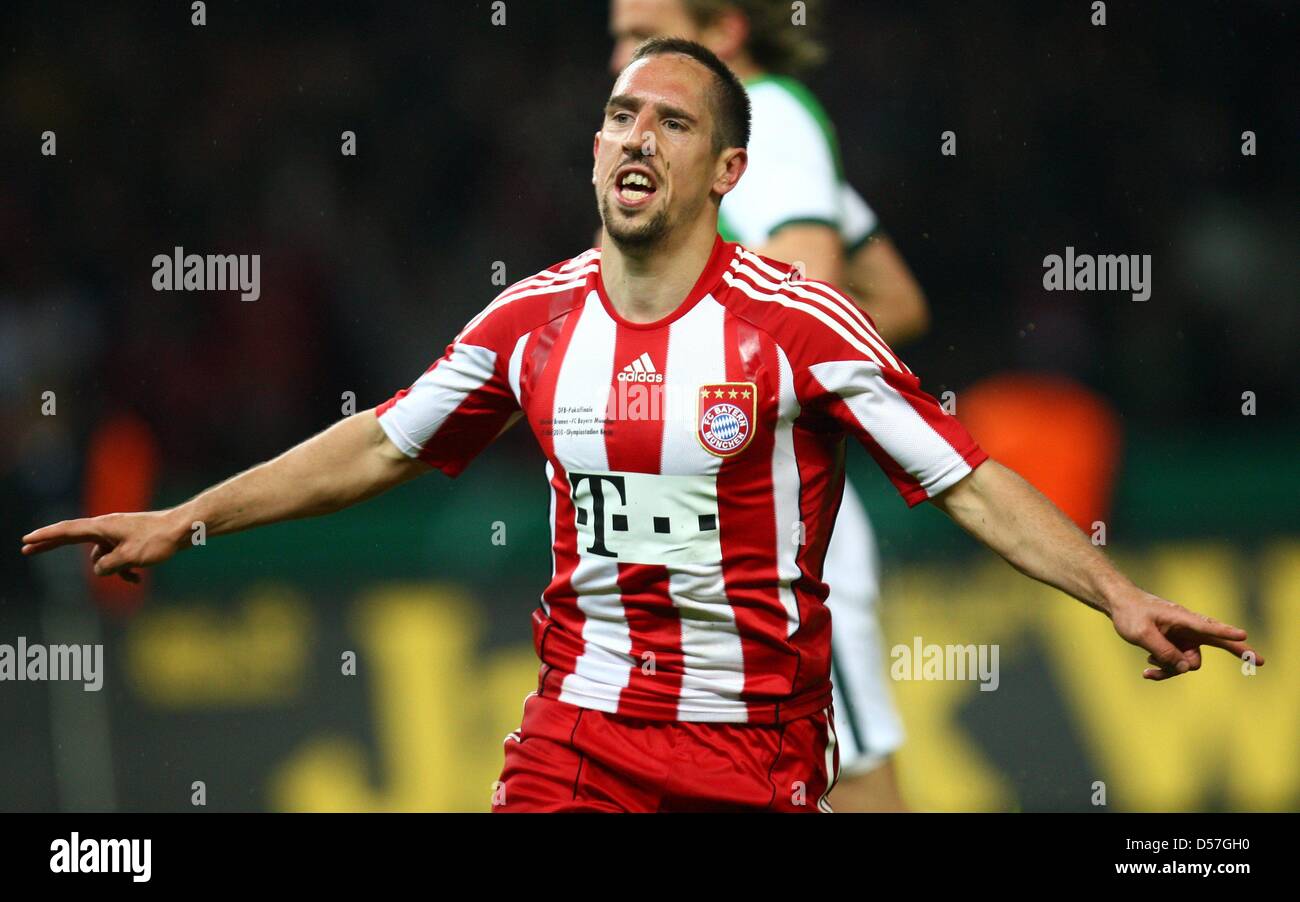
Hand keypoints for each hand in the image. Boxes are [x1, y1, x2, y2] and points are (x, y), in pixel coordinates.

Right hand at [21, 511, 186, 582]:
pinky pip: (118, 558)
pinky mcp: (131, 541)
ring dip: (114, 570)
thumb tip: (98, 570)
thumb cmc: (158, 540)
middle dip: (52, 546)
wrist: (185, 530)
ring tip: (135, 574)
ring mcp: (119, 534)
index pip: (67, 531)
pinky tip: (138, 579)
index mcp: (102, 526)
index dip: (45, 537)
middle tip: (27, 549)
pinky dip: (124, 569)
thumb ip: (108, 566)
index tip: (26, 540)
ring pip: (103, 557)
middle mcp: (107, 527)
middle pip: (73, 538)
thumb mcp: (129, 557)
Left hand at [1107, 590, 1262, 680]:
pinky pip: (1176, 665)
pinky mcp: (1177, 645)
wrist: (1120, 606)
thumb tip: (1186, 669)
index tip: (1244, 634)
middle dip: (1229, 654)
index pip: (1209, 627)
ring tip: (1149, 665)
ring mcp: (1184, 638)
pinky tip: (1147, 670)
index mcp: (1183, 619)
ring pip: (1188, 663)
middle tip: (1262, 660)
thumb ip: (1163, 651)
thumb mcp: (1142, 634)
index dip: (1226, 633)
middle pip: (1215, 645)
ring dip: (1170, 669)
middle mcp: (1189, 629)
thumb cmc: (1131, 614)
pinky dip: (1164, 669)